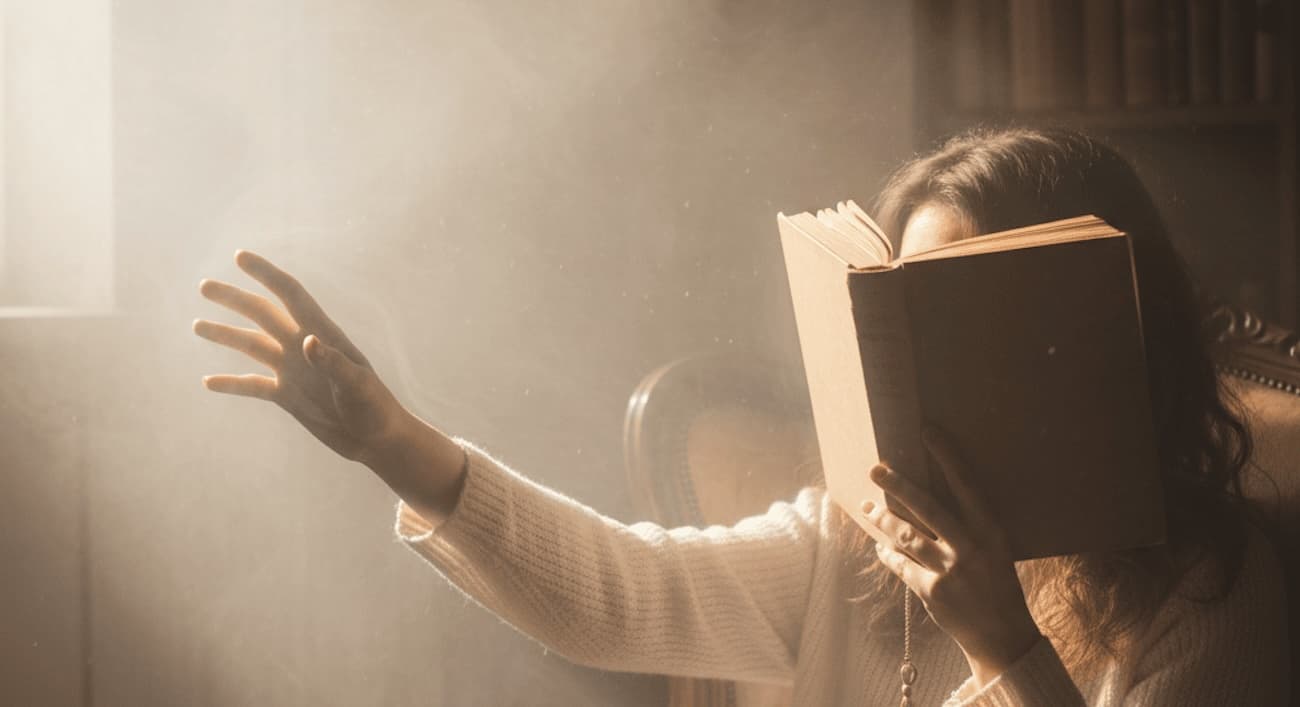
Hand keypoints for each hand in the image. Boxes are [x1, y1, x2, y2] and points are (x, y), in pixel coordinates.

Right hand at [194, 250, 408, 463]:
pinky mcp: (287, 396)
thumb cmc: (375, 408)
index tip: (240, 257)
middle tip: (204, 286)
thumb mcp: (357, 384)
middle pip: (263, 314)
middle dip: (235, 299)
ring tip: (197, 326)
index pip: (290, 295)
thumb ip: (333, 363)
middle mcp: (303, 347)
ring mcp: (293, 370)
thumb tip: (308, 341)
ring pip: (252, 346)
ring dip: (225, 335)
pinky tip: (208, 381)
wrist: (376, 440)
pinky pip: (252, 385)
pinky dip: (231, 383)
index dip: (266, 274)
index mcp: (323, 334)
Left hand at [861, 425, 1041, 687]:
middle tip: (875, 469)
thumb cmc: (995, 584)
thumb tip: (925, 499)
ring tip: (868, 507)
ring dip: (883, 519)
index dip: (947, 456)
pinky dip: (887, 553)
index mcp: (991, 531)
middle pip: (927, 507)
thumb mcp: (993, 549)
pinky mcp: (931, 592)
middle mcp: (971, 547)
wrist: (1001, 635)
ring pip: (906, 536)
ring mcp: (950, 571)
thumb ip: (967, 526)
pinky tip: (880, 547)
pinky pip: (900, 564)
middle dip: (898, 485)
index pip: (967, 485)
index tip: (927, 431)